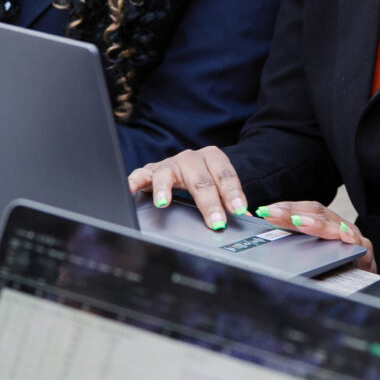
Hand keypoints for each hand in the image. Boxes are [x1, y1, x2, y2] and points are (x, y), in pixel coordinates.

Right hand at [128, 146, 245, 231]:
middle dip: (209, 202)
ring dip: (165, 189)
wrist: (188, 166)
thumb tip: (248, 220)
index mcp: (212, 158)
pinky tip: (131, 192)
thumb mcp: (219, 187)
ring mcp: (168, 164)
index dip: (232, 193)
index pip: (224, 175)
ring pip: (166, 174)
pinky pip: (139, 175)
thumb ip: (230, 202)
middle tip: (216, 222)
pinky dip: (134, 183)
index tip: (239, 210)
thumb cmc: (205, 179)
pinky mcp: (149, 171)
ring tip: (164, 203)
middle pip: (200, 179)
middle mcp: (190, 158)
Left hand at [253, 200, 374, 273]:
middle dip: (293, 214)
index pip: (307, 209)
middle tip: (271, 214)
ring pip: (336, 227)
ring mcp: (354, 239)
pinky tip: (343, 237)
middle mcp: (341, 227)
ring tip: (298, 222)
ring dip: (317, 225)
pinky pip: (359, 246)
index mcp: (327, 223)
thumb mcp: (310, 252)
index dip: (287, 208)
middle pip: (318, 215)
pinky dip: (352, 240)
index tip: (265, 210)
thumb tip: (265, 232)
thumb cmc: (334, 268)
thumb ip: (293, 241)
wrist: (362, 285)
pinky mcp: (366, 254)